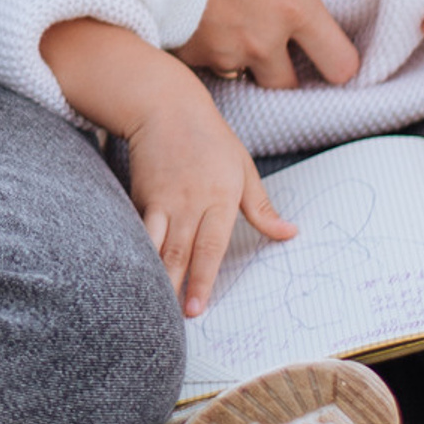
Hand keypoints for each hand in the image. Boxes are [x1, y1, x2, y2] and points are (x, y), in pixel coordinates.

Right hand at [127, 84, 297, 318]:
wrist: (164, 106)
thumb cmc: (210, 138)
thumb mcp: (243, 169)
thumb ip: (261, 208)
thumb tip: (290, 234)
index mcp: (219, 198)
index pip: (210, 247)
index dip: (202, 280)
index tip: (197, 308)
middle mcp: (188, 202)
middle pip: (180, 252)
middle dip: (177, 287)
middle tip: (176, 317)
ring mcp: (161, 199)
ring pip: (154, 244)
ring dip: (154, 274)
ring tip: (151, 302)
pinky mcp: (140, 195)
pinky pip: (138, 229)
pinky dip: (136, 250)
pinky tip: (133, 271)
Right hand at [177, 0, 370, 89]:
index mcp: (296, 10)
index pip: (339, 65)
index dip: (338, 64)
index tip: (328, 55)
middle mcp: (264, 39)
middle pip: (286, 84)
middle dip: (281, 69)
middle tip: (269, 41)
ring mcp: (224, 51)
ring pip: (241, 73)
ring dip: (239, 57)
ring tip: (226, 23)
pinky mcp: (189, 54)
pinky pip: (205, 64)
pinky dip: (205, 50)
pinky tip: (197, 22)